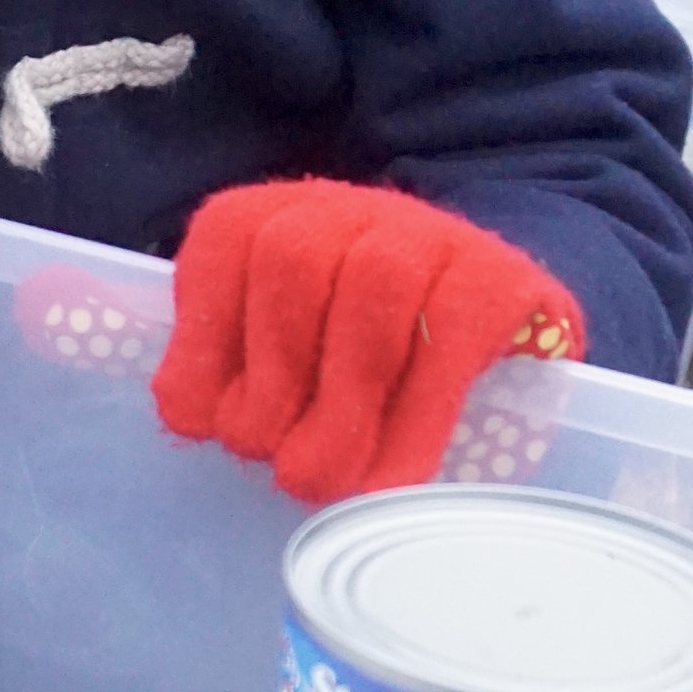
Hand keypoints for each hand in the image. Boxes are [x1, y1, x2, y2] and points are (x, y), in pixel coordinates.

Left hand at [151, 178, 582, 500]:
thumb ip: (233, 377)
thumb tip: (190, 418)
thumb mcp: (285, 359)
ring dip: (342, 400)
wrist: (502, 337)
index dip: (206, 336)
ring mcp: (431, 234)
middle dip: (273, 376)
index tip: (205, 422)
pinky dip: (415, 420)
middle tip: (277, 466)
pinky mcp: (499, 278)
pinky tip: (391, 482)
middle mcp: (351, 209)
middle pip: (292, 260)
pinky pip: (451, 337)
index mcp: (280, 215)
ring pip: (372, 286)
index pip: (227, 239)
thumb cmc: (366, 362)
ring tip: (327, 480)